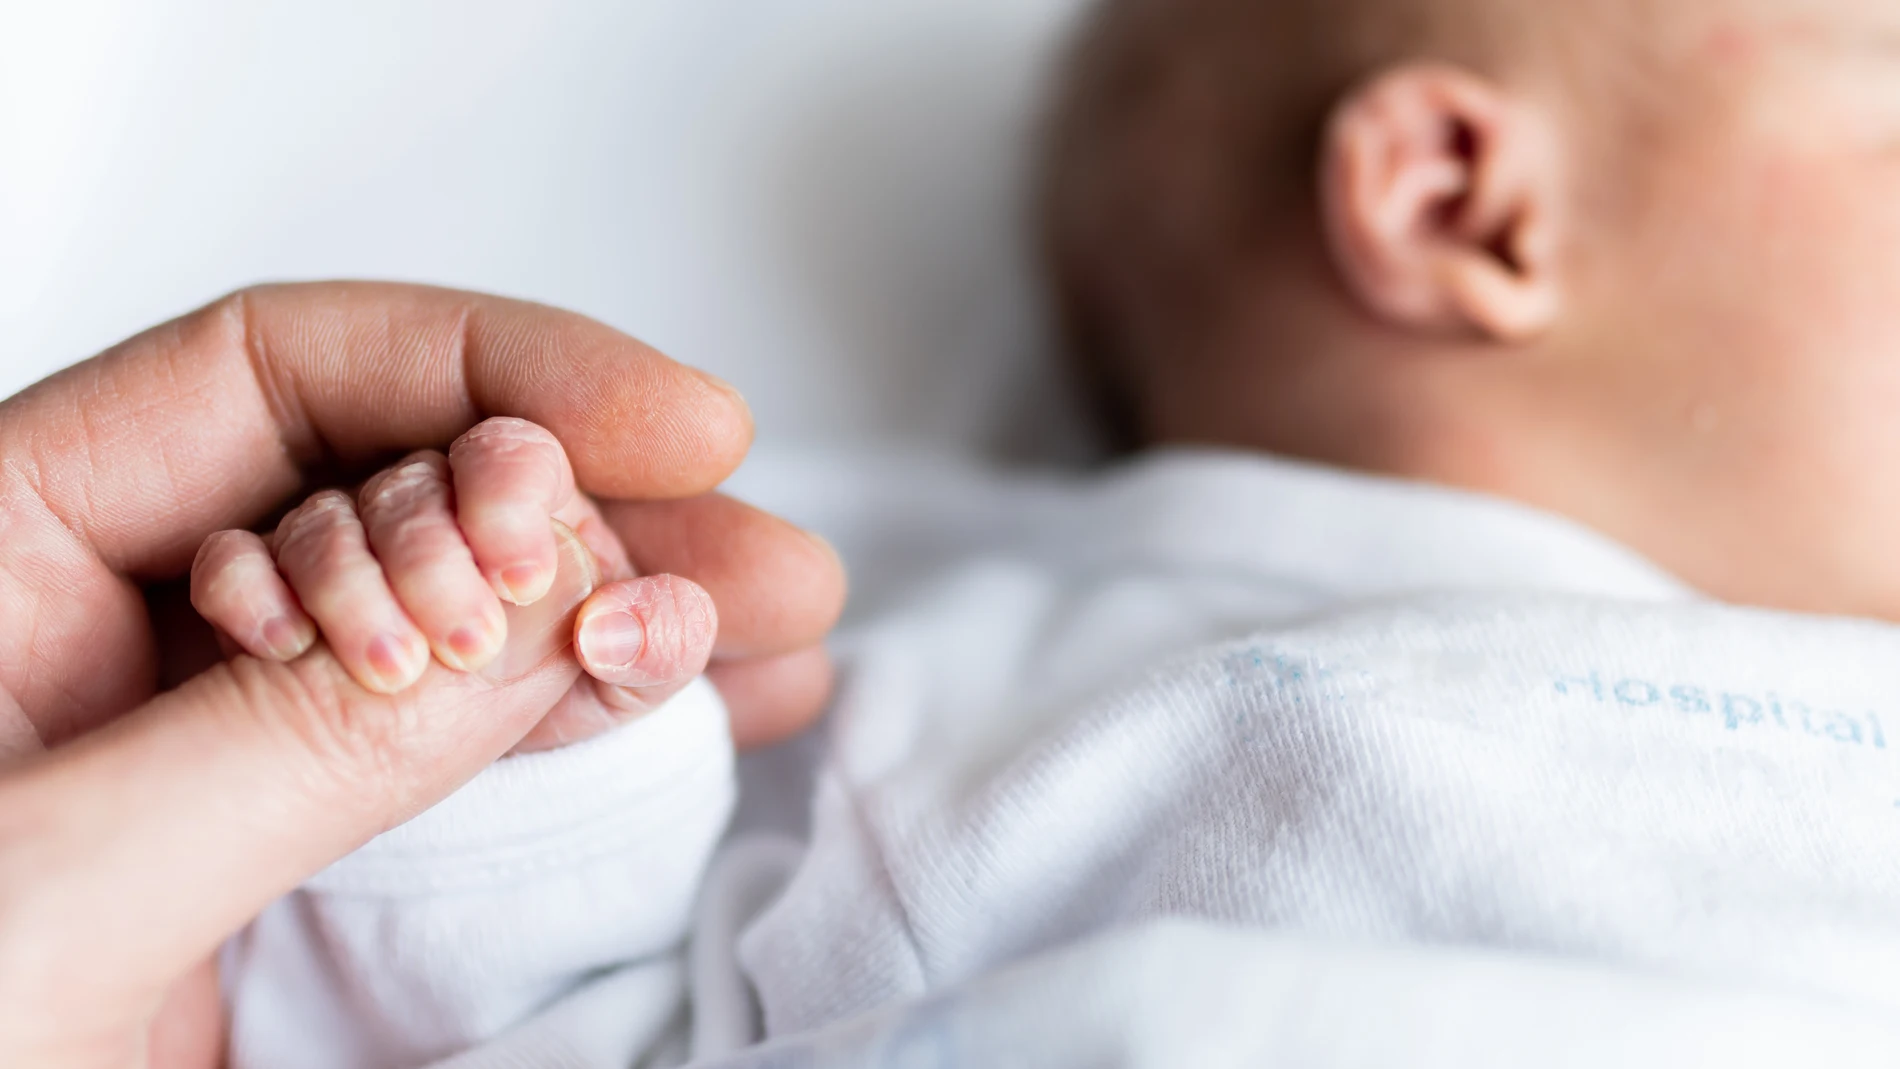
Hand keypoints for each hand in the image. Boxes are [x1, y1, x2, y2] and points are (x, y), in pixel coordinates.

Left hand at [0, 284, 845, 1067]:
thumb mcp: (57, 895)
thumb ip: (303, 737)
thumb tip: (546, 606)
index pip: (270, 374)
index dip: (494, 371)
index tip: (675, 426)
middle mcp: (98, 626)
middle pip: (390, 484)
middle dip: (595, 514)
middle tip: (756, 565)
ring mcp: (197, 745)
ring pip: (443, 617)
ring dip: (615, 617)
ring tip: (765, 635)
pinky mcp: (262, 857)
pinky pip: (443, 748)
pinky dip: (574, 726)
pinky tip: (684, 713)